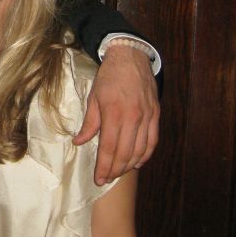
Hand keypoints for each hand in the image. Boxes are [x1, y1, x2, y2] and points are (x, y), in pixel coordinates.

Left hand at [73, 44, 159, 184]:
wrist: (130, 57)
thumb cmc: (109, 77)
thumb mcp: (93, 98)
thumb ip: (89, 123)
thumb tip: (79, 142)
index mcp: (114, 113)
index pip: (109, 148)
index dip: (104, 166)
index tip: (99, 179)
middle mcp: (133, 117)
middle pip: (125, 153)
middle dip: (115, 170)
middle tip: (107, 179)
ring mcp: (147, 117)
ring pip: (140, 150)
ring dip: (129, 165)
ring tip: (119, 172)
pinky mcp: (156, 114)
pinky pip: (153, 141)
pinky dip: (145, 155)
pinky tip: (137, 162)